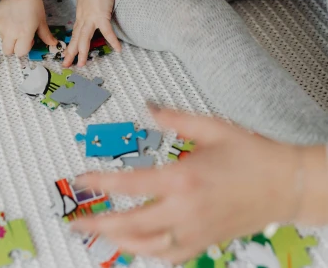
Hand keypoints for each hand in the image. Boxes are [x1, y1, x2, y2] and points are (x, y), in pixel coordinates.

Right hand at [0, 0, 56, 56]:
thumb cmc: (33, 4)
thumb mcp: (41, 20)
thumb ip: (45, 35)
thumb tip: (53, 43)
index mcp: (24, 34)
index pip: (20, 52)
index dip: (25, 48)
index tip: (29, 40)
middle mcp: (11, 33)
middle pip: (8, 51)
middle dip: (14, 48)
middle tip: (20, 37)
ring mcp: (1, 26)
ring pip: (3, 40)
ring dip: (9, 37)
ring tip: (16, 24)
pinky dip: (4, 28)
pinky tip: (10, 18)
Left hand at [63, 0, 137, 68]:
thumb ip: (89, 4)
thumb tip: (93, 6)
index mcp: (81, 14)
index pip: (75, 33)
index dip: (71, 44)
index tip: (67, 53)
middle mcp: (83, 18)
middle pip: (76, 39)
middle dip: (70, 53)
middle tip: (66, 64)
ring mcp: (91, 18)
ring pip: (84, 39)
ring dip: (82, 52)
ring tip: (81, 64)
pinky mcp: (101, 16)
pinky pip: (107, 32)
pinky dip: (112, 41)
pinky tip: (118, 49)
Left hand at [71, 106, 307, 263]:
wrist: (284, 184)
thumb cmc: (250, 154)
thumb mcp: (211, 126)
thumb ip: (174, 117)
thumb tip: (147, 106)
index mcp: (182, 178)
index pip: (129, 185)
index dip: (99, 184)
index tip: (79, 180)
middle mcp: (184, 211)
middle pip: (130, 225)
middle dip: (97, 225)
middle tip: (75, 221)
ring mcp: (194, 232)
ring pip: (146, 248)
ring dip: (118, 243)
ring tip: (99, 234)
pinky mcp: (204, 243)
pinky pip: (168, 257)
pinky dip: (147, 253)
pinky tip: (137, 244)